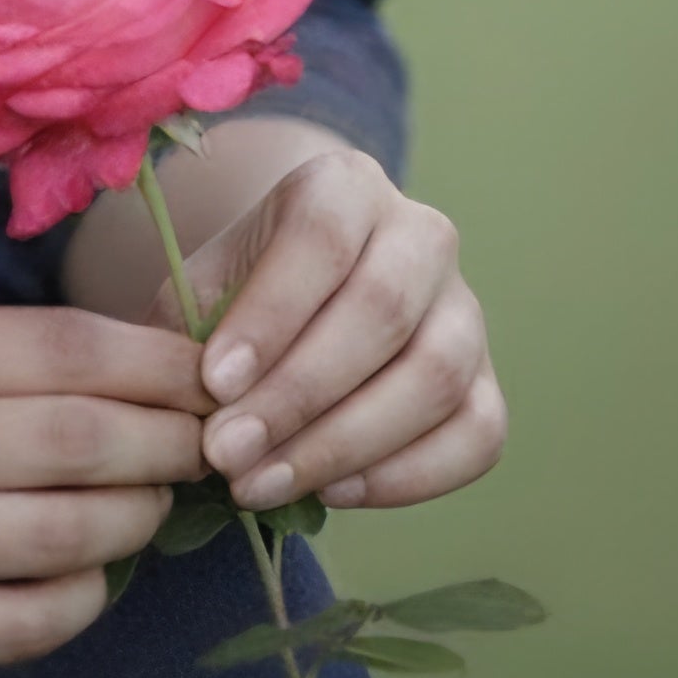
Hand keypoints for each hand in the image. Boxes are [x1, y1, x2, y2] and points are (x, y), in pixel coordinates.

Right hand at [0, 300, 212, 677]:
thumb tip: (139, 366)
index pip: (57, 349)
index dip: (155, 363)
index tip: (212, 373)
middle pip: (75, 440)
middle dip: (168, 441)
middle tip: (212, 443)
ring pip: (62, 534)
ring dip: (137, 520)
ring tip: (157, 504)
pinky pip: (21, 625)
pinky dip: (82, 598)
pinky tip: (92, 574)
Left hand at [174, 150, 504, 514]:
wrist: (301, 300)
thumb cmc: (242, 293)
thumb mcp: (203, 286)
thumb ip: (192, 332)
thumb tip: (190, 405)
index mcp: (346, 184)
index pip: (322, 238)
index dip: (271, 314)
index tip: (214, 383)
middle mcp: (422, 234)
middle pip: (384, 309)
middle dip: (299, 394)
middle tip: (228, 453)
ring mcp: (465, 309)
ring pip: (437, 376)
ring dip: (344, 444)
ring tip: (263, 484)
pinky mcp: (488, 381)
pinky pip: (477, 434)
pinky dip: (407, 476)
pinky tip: (332, 492)